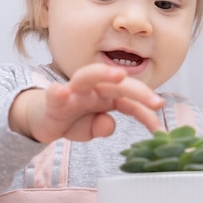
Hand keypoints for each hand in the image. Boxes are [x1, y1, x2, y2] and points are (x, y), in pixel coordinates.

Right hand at [9, 64, 163, 142]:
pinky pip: (55, 94)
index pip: (130, 101)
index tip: (160, 129)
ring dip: (103, 73)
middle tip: (157, 102)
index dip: (146, 113)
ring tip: (118, 75)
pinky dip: (57, 92)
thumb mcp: (90, 129)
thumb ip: (102, 127)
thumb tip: (109, 124)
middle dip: (138, 90)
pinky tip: (61, 92)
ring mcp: (72, 92)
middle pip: (116, 84)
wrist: (41, 118)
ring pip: (87, 76)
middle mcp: (92, 89)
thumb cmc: (70, 119)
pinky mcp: (52, 100)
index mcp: (106, 96)